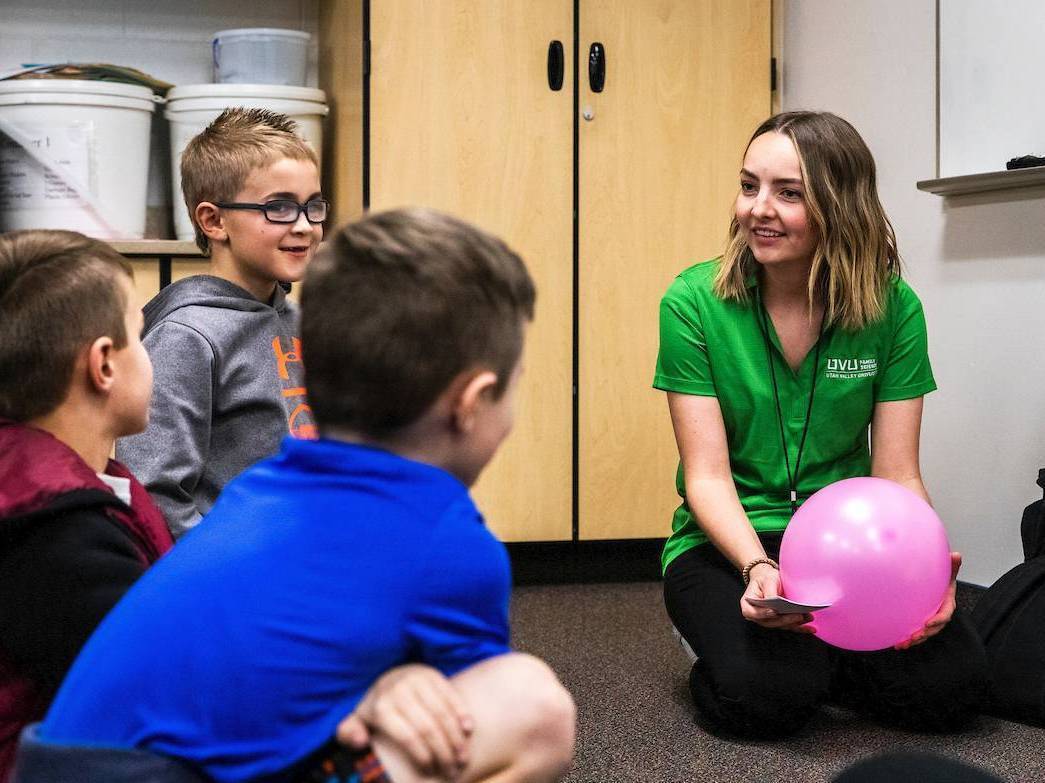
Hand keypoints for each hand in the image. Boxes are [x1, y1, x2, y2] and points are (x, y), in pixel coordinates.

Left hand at [336, 663, 472, 777]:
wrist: (390, 675)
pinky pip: (451, 696)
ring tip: (463, 756)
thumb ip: (349, 733)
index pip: (407, 737)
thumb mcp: (358, 720)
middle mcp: (399, 691)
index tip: (430, 770)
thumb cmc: (377, 707)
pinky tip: (468, 730)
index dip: (422, 756)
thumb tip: (360, 740)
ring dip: (456, 738)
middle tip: (452, 770)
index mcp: (381, 707)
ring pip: (443, 713)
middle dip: (443, 752)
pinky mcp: (433, 674)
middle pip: (428, 727)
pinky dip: (462, 713)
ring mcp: (418, 680)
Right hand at [740, 562, 814, 631]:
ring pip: (782, 625)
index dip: (763, 614)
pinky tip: (811, 628)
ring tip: (808, 617)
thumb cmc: (766, 578)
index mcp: (748, 605)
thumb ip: (769, 591)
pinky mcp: (780, 621)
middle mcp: (757, 615)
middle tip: (798, 615)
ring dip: (796, 623)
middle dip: (785, 620)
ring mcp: (769, 620)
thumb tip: (774, 601)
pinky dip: (801, 628)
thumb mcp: (766, 580)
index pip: (752, 613)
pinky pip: (790, 627)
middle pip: (770, 622)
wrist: (769, 579)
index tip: (774, 611)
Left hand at [894, 551, 961, 649]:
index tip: (928, 623)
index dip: (938, 620)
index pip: (945, 615)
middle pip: (934, 629)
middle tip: (914, 636)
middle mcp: (938, 615)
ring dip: (913, 641)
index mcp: (947, 604)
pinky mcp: (919, 623)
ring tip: (902, 644)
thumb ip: (952, 566)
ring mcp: (929, 620)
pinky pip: (914, 633)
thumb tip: (956, 554)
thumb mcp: (947, 573)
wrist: (932, 585)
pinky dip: (906, 640)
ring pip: (923, 634)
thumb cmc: (941, 579)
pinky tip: (896, 644)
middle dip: (924, 634)